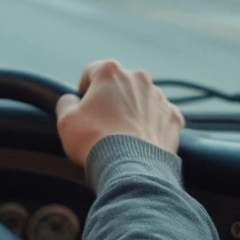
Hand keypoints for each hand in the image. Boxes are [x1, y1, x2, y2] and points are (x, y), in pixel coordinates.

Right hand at [55, 60, 184, 166]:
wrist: (131, 168)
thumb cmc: (95, 141)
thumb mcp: (65, 120)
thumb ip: (65, 103)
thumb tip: (71, 100)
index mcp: (111, 72)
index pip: (92, 72)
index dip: (84, 89)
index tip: (83, 105)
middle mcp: (139, 78)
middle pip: (120, 84)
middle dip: (111, 99)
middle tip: (102, 123)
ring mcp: (159, 98)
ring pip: (142, 100)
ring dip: (133, 111)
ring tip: (122, 135)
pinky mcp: (173, 118)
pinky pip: (160, 118)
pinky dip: (152, 127)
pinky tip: (141, 142)